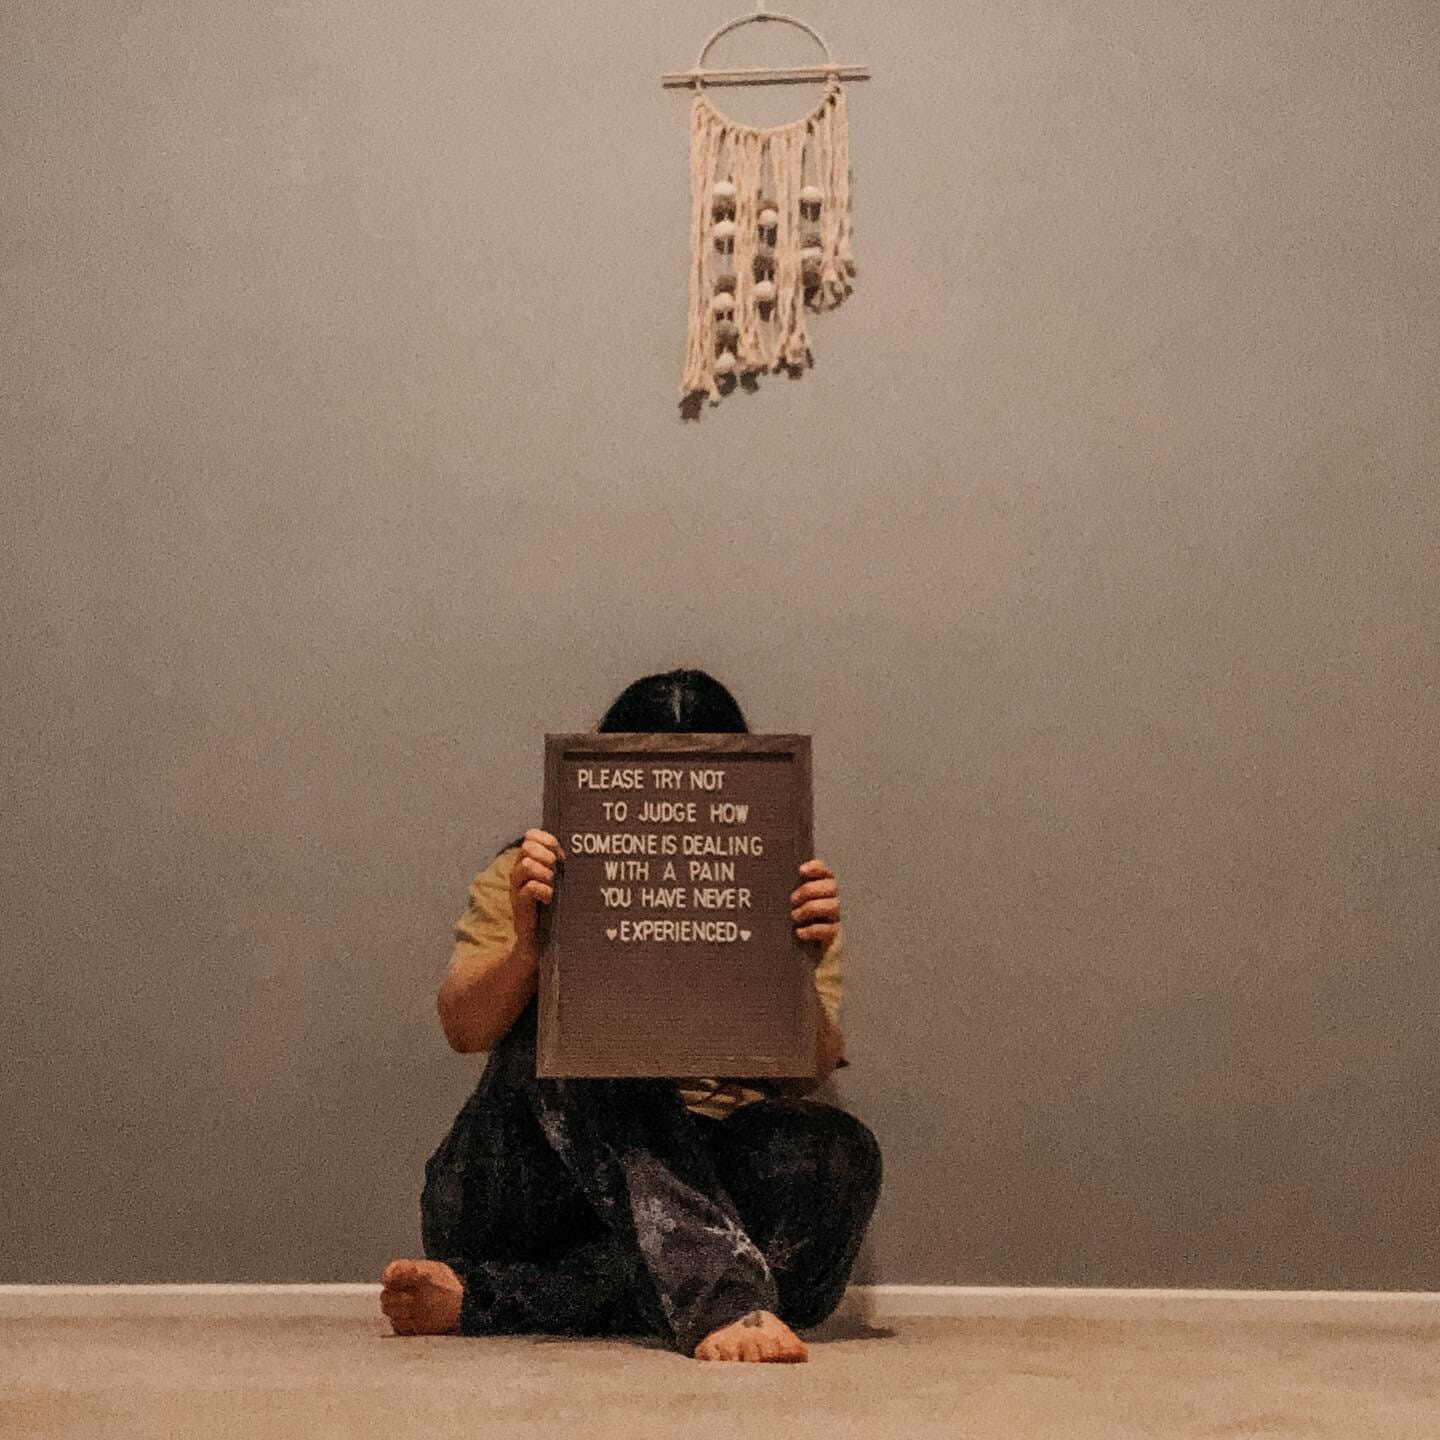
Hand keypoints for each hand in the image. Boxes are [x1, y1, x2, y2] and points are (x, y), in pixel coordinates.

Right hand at [510, 828, 563, 944]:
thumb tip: (578, 846)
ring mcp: (517, 886)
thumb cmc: (553, 905)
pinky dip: (543, 890)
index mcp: (528, 860)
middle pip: (527, 847)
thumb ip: (560, 863)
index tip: (561, 854)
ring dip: (545, 873)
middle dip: (546, 855)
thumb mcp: (557, 880)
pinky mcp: (518, 903)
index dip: (547, 840)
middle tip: (556, 869)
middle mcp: (519, 870)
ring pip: (526, 864)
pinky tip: (549, 898)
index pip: (531, 835)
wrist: (539, 938)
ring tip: (552, 884)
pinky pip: (529, 887)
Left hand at [790, 859, 840, 948]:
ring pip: (833, 906)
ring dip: (811, 908)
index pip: (825, 872)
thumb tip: (766, 879)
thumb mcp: (785, 907)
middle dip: (811, 890)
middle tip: (792, 899)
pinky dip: (813, 929)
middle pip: (831, 886)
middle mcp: (830, 901)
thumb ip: (784, 893)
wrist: (798, 956)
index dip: (817, 868)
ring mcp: (833, 919)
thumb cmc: (788, 925)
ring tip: (794, 917)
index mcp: (820, 889)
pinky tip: (799, 932)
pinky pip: (830, 929)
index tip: (801, 870)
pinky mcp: (833, 937)